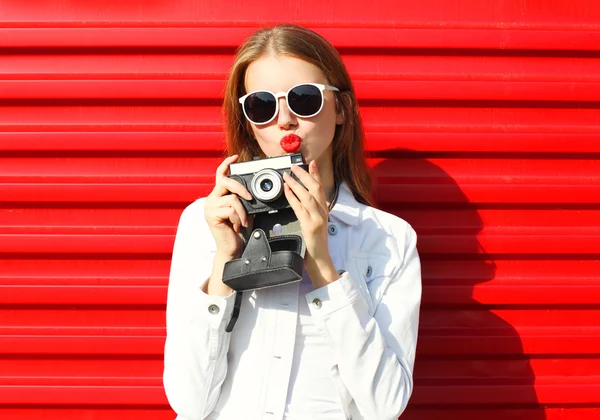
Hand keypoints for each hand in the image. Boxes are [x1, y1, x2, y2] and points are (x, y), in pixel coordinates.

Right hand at [204, 155, 253, 258]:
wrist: (232, 248)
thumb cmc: (238, 231)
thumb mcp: (243, 211)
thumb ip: (244, 199)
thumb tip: (253, 191)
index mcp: (218, 196)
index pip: (220, 175)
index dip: (226, 164)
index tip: (234, 157)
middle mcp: (211, 199)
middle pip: (226, 182)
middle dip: (241, 188)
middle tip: (250, 198)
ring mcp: (210, 207)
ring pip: (232, 198)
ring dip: (242, 211)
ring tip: (243, 221)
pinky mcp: (212, 215)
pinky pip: (231, 209)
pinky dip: (239, 217)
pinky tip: (238, 225)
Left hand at [282, 161, 338, 287]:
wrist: (319, 259)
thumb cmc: (314, 242)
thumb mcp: (315, 222)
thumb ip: (310, 210)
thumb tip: (300, 197)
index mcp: (324, 210)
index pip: (321, 188)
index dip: (316, 174)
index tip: (311, 163)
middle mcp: (323, 212)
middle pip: (316, 188)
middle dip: (305, 175)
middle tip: (295, 166)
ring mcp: (317, 219)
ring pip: (308, 196)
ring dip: (297, 184)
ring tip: (287, 176)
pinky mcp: (310, 226)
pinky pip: (300, 208)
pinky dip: (293, 198)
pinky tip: (287, 191)